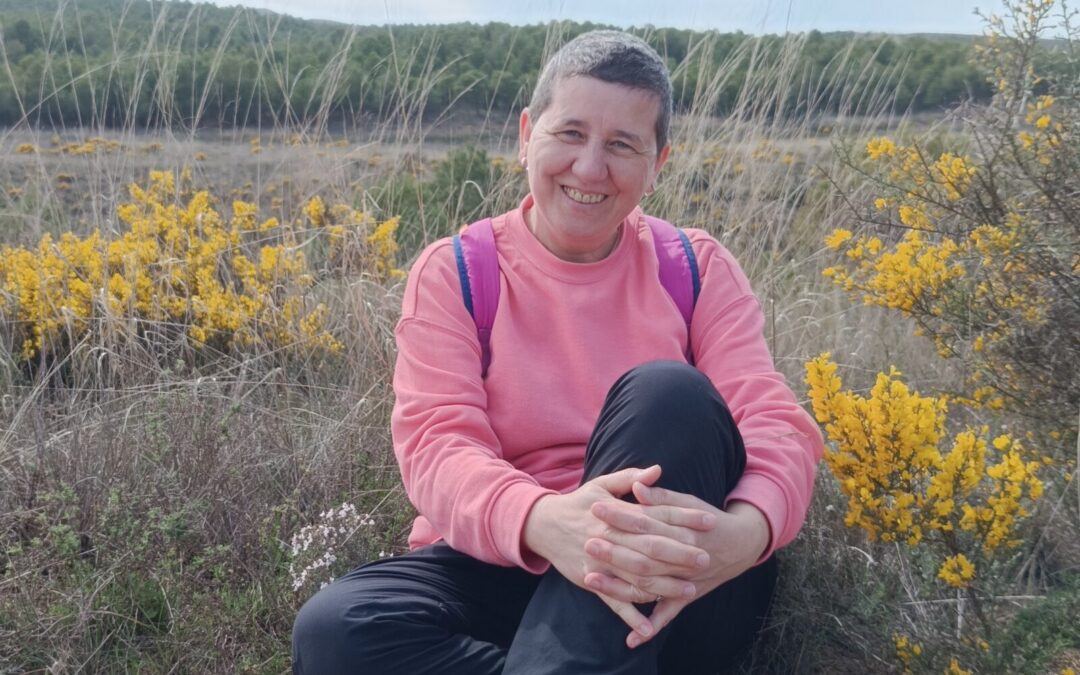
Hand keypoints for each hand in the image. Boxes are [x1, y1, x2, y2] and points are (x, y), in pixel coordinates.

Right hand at [522, 465, 710, 638]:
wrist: (543, 525)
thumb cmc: (578, 503)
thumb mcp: (601, 484)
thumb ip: (630, 478)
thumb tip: (657, 469)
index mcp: (618, 513)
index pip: (657, 514)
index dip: (684, 517)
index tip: (709, 520)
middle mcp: (611, 538)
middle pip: (650, 547)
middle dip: (679, 554)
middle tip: (706, 558)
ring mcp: (602, 562)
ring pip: (637, 576)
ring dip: (664, 586)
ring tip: (690, 589)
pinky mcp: (592, 581)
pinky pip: (614, 601)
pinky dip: (631, 616)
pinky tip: (650, 628)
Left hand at [585, 482, 769, 647]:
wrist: (741, 545)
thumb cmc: (707, 520)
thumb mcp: (688, 503)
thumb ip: (661, 497)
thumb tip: (637, 487)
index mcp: (682, 530)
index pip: (645, 522)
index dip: (620, 515)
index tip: (596, 508)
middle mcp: (683, 558)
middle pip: (644, 555)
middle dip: (614, 550)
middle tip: (587, 543)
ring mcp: (684, 580)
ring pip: (649, 585)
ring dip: (619, 585)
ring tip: (589, 578)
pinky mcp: (686, 596)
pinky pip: (667, 614)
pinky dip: (649, 628)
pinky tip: (629, 640)